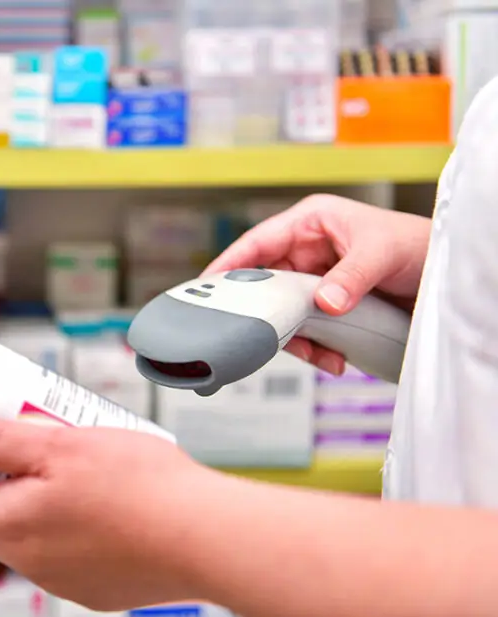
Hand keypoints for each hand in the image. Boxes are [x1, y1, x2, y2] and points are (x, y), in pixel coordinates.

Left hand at [0, 411, 207, 610]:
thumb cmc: (137, 485)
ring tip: (61, 459)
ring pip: (27, 534)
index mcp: (12, 528)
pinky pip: (63, 552)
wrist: (208, 538)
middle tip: (11, 439)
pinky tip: (97, 496)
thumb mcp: (58, 445)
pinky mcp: (98, 588)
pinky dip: (63, 522)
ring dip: (28, 498)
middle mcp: (30, 563)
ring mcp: (64, 580)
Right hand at [203, 194, 430, 374]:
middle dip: (268, 315)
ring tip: (319, 356)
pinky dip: (316, 349)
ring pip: (284, 314)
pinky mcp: (328, 308)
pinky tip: (333, 359)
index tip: (206, 287)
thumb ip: (350, 277)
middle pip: (265, 285)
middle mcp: (308, 251)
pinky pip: (306, 331)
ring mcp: (316, 281)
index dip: (228, 265)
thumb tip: (323, 302)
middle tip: (260, 337)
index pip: (257, 243)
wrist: (447, 276)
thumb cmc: (419, 244)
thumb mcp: (382, 253)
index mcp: (310, 223)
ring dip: (296, 340)